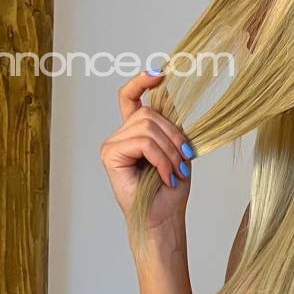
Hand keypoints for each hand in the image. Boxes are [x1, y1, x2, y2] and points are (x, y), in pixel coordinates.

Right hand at [99, 70, 193, 232]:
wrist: (163, 218)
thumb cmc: (170, 190)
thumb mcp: (177, 150)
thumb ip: (170, 125)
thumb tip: (171, 97)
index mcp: (135, 132)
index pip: (130, 97)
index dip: (142, 82)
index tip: (160, 74)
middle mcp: (120, 135)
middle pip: (149, 114)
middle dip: (174, 136)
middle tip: (184, 161)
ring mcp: (112, 144)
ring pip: (147, 128)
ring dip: (169, 151)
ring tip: (175, 172)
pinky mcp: (109, 154)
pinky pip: (143, 143)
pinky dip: (161, 160)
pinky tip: (166, 177)